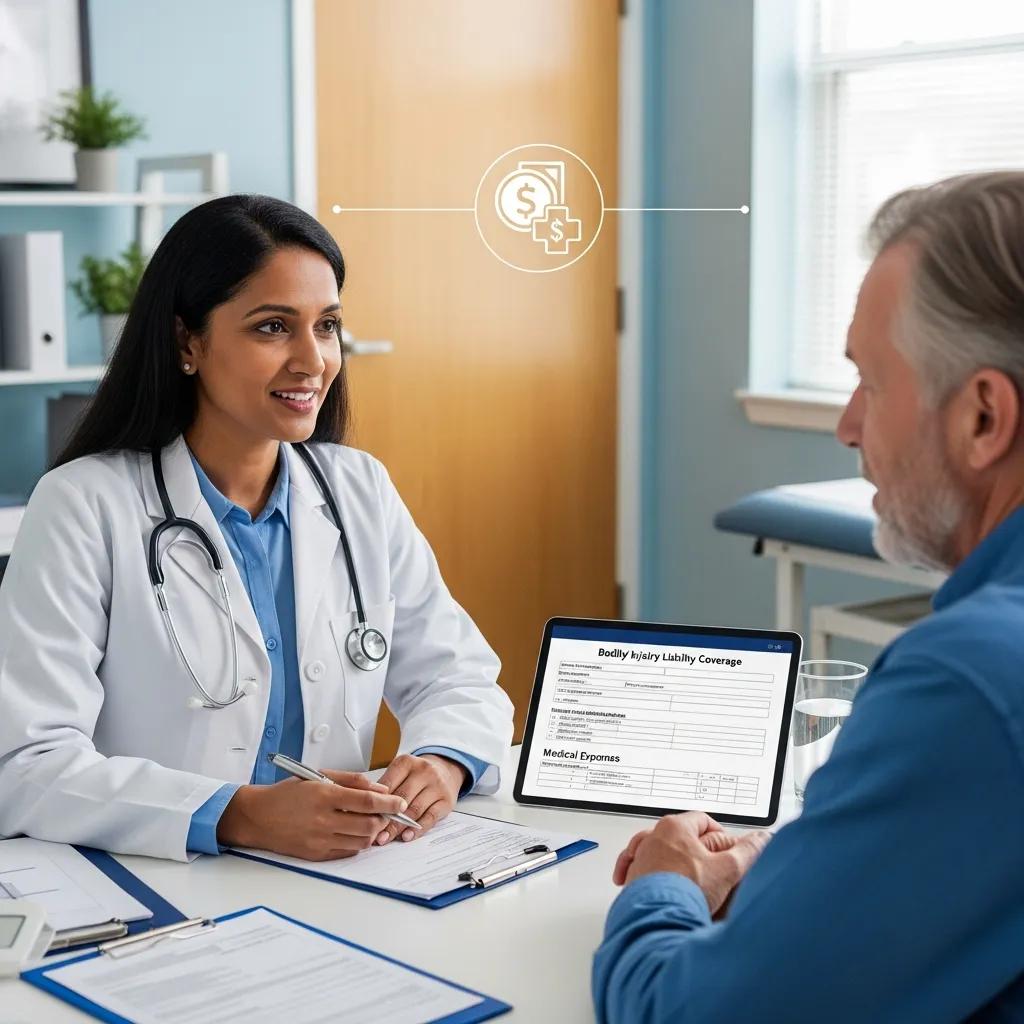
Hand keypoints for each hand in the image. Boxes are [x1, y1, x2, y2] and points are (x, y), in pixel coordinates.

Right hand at [217, 770, 408, 860]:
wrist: (258, 817)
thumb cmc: (288, 793)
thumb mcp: (318, 776)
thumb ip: (350, 780)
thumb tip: (378, 788)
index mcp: (324, 796)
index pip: (367, 801)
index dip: (389, 803)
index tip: (400, 802)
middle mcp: (323, 819)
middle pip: (368, 824)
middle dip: (384, 819)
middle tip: (388, 813)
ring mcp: (320, 839)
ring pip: (361, 841)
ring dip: (372, 832)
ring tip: (371, 822)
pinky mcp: (316, 854)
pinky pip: (347, 851)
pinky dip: (357, 842)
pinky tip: (353, 832)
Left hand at [374, 753, 465, 845]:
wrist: (446, 769)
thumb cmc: (416, 775)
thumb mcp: (401, 772)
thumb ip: (386, 786)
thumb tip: (366, 810)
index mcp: (406, 762)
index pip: (387, 784)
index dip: (375, 803)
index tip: (364, 818)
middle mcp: (424, 771)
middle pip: (401, 798)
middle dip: (385, 819)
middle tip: (372, 833)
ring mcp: (437, 785)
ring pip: (414, 810)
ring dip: (398, 827)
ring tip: (385, 838)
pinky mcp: (447, 801)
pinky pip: (430, 817)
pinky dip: (416, 829)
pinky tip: (406, 836)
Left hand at [612, 812, 770, 915]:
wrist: (657, 917)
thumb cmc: (685, 890)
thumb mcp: (726, 869)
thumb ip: (746, 852)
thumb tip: (761, 839)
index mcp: (674, 827)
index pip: (702, 820)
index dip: (720, 834)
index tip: (727, 849)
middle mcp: (653, 837)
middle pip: (681, 835)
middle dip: (698, 848)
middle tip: (712, 865)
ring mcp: (640, 857)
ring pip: (660, 851)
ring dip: (675, 860)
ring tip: (689, 876)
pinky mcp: (633, 877)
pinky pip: (642, 868)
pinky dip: (653, 873)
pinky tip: (662, 883)